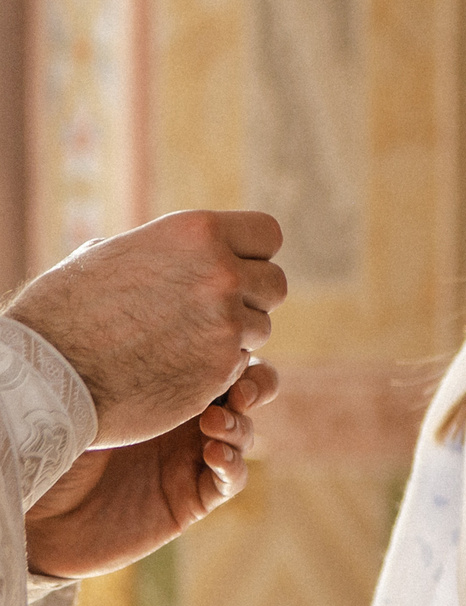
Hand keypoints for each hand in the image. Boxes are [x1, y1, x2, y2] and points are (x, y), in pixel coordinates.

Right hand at [4, 211, 287, 446]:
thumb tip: (175, 248)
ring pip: (262, 327)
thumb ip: (158, 250)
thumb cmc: (64, 310)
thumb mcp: (110, 255)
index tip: (234, 267)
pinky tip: (176, 367)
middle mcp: (221, 273)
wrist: (49, 372)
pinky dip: (218, 367)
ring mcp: (227, 324)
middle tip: (210, 311)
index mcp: (195, 233)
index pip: (268, 234)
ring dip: (234, 335)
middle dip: (251, 297)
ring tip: (182, 339)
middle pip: (275, 284)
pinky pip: (242, 364)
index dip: (254, 254)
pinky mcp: (223, 369)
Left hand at [26, 362, 275, 577]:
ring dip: (241, 426)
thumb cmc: (48, 447)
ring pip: (244, 433)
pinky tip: (214, 455)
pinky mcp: (193, 498)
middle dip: (257, 384)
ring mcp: (190, 457)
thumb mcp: (84, 399)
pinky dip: (232, 465)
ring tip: (215, 425)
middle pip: (246, 390)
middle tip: (243, 389)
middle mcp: (182, 418)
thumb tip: (157, 328)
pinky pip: (230, 479)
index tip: (224, 344)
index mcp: (160, 386)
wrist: (38, 514)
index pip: (211, 358)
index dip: (231, 349)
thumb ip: (125, 372)